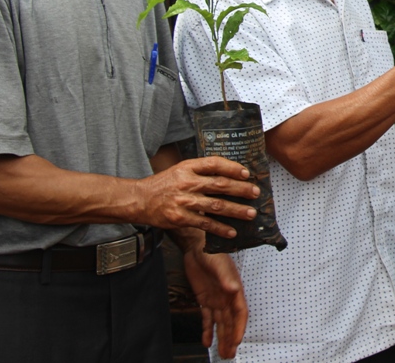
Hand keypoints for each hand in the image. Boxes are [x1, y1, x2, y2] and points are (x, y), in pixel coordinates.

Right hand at [136, 157, 258, 238]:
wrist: (140, 200)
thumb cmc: (164, 184)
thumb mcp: (180, 170)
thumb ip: (201, 170)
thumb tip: (228, 173)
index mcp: (187, 167)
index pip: (214, 164)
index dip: (232, 167)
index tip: (246, 173)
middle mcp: (187, 183)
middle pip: (219, 184)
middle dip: (241, 189)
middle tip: (255, 193)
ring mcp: (184, 201)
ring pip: (216, 205)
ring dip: (236, 210)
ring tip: (251, 213)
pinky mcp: (180, 218)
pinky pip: (205, 224)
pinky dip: (220, 228)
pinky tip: (232, 231)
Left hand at [181, 242, 247, 358]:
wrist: (197, 246)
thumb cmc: (212, 252)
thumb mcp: (219, 264)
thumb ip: (226, 277)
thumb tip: (233, 290)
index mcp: (234, 289)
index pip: (240, 312)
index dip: (239, 327)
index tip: (237, 341)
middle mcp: (227, 297)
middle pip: (231, 322)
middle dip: (231, 338)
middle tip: (230, 354)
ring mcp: (216, 299)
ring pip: (221, 323)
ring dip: (222, 337)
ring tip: (223, 353)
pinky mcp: (204, 299)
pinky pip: (207, 318)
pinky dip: (207, 330)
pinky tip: (207, 341)